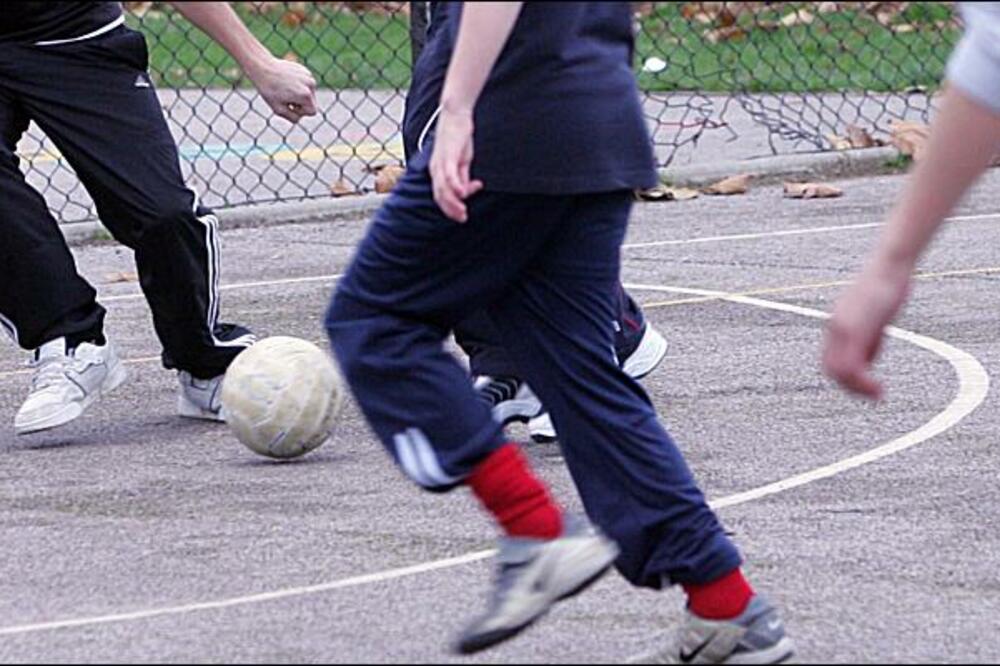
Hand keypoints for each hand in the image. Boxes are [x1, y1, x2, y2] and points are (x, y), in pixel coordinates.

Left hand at [246, 56, 317, 122]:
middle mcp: (311, 85)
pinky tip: (286, 82)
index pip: (312, 111)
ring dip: (299, 94)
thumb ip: (293, 118)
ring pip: (308, 92)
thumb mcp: (278, 110)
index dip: (300, 113)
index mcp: (306, 95)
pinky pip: (305, 84)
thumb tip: (300, 117)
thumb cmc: (269, 90)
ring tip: (284, 89)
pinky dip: (298, 85)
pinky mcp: (304, 70)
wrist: (262, 67)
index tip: (289, 106)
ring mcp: (308, 76)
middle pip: (311, 102)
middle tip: (285, 98)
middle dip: (301, 103)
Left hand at [428, 106, 482, 221]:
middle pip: (440, 196)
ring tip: (463, 211)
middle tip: (463, 218)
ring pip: (443, 189)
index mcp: (437, 171)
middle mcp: (435, 169)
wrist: (455, 115)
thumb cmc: (458, 136)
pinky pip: (449, 175)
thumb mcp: (462, 160)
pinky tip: (462, 194)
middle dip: (451, 210)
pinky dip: (455, 186)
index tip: (467, 208)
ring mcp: (441, 163)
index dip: (452, 206)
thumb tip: (466, 190)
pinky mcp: (448, 156)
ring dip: (453, 203)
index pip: (441, 196)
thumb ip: (463, 176)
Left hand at [822, 260, 911, 399]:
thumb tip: (865, 361)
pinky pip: (851, 364)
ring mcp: (842, 329)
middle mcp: (835, 328)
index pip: (830, 360)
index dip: (845, 379)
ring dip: (857, 388)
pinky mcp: (855, 329)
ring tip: (877, 394)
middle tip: (873, 396)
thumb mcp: (875, 318)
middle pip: (830, 369)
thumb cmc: (888, 286)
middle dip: (850, 387)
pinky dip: (862, 382)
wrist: (890, 266)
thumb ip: (867, 340)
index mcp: (837, 325)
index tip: (865, 388)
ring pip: (838, 371)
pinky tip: (878, 388)